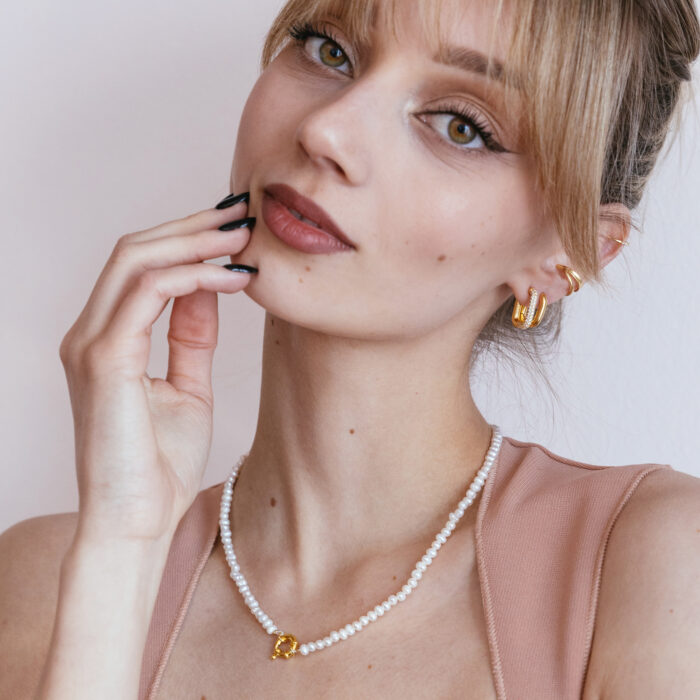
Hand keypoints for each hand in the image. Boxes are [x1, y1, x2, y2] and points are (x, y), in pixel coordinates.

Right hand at [58, 194, 255, 542]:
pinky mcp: (104, 360)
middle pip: (136, 250)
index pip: (141, 267)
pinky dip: (193, 277)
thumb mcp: (187, 388)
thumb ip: (191, 336)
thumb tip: (209, 288)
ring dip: (194, 242)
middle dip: (193, 227)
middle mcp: (90, 334)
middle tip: (244, 216)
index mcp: (107, 339)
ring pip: (137, 261)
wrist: (138, 526)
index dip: (188, 240)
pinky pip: (148, 294)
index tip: (236, 231)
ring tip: (244, 236)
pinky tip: (233, 277)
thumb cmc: (160, 467)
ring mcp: (91, 344)